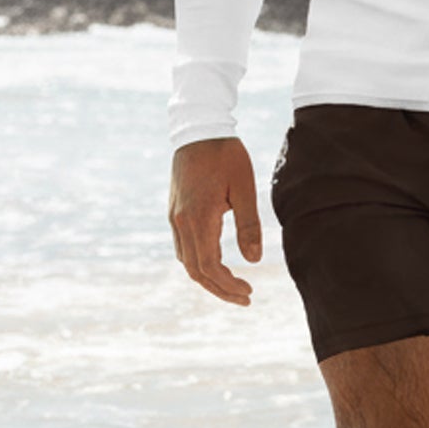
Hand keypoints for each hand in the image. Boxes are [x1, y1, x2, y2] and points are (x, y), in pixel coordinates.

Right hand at [170, 136, 262, 304]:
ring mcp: (174, 218)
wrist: (198, 129)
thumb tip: (254, 261)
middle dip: (219, 289)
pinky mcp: (174, 212)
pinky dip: (198, 263)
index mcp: (198, 218)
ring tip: (232, 286)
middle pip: (195, 271)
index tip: (249, 293)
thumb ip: (249, 225)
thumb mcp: (244, 188)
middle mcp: (181, 223)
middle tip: (245, 298)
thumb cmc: (226, 155)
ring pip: (186, 262)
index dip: (228, 286)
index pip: (210, 267)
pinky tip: (216, 264)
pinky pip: (183, 248)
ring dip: (208, 279)